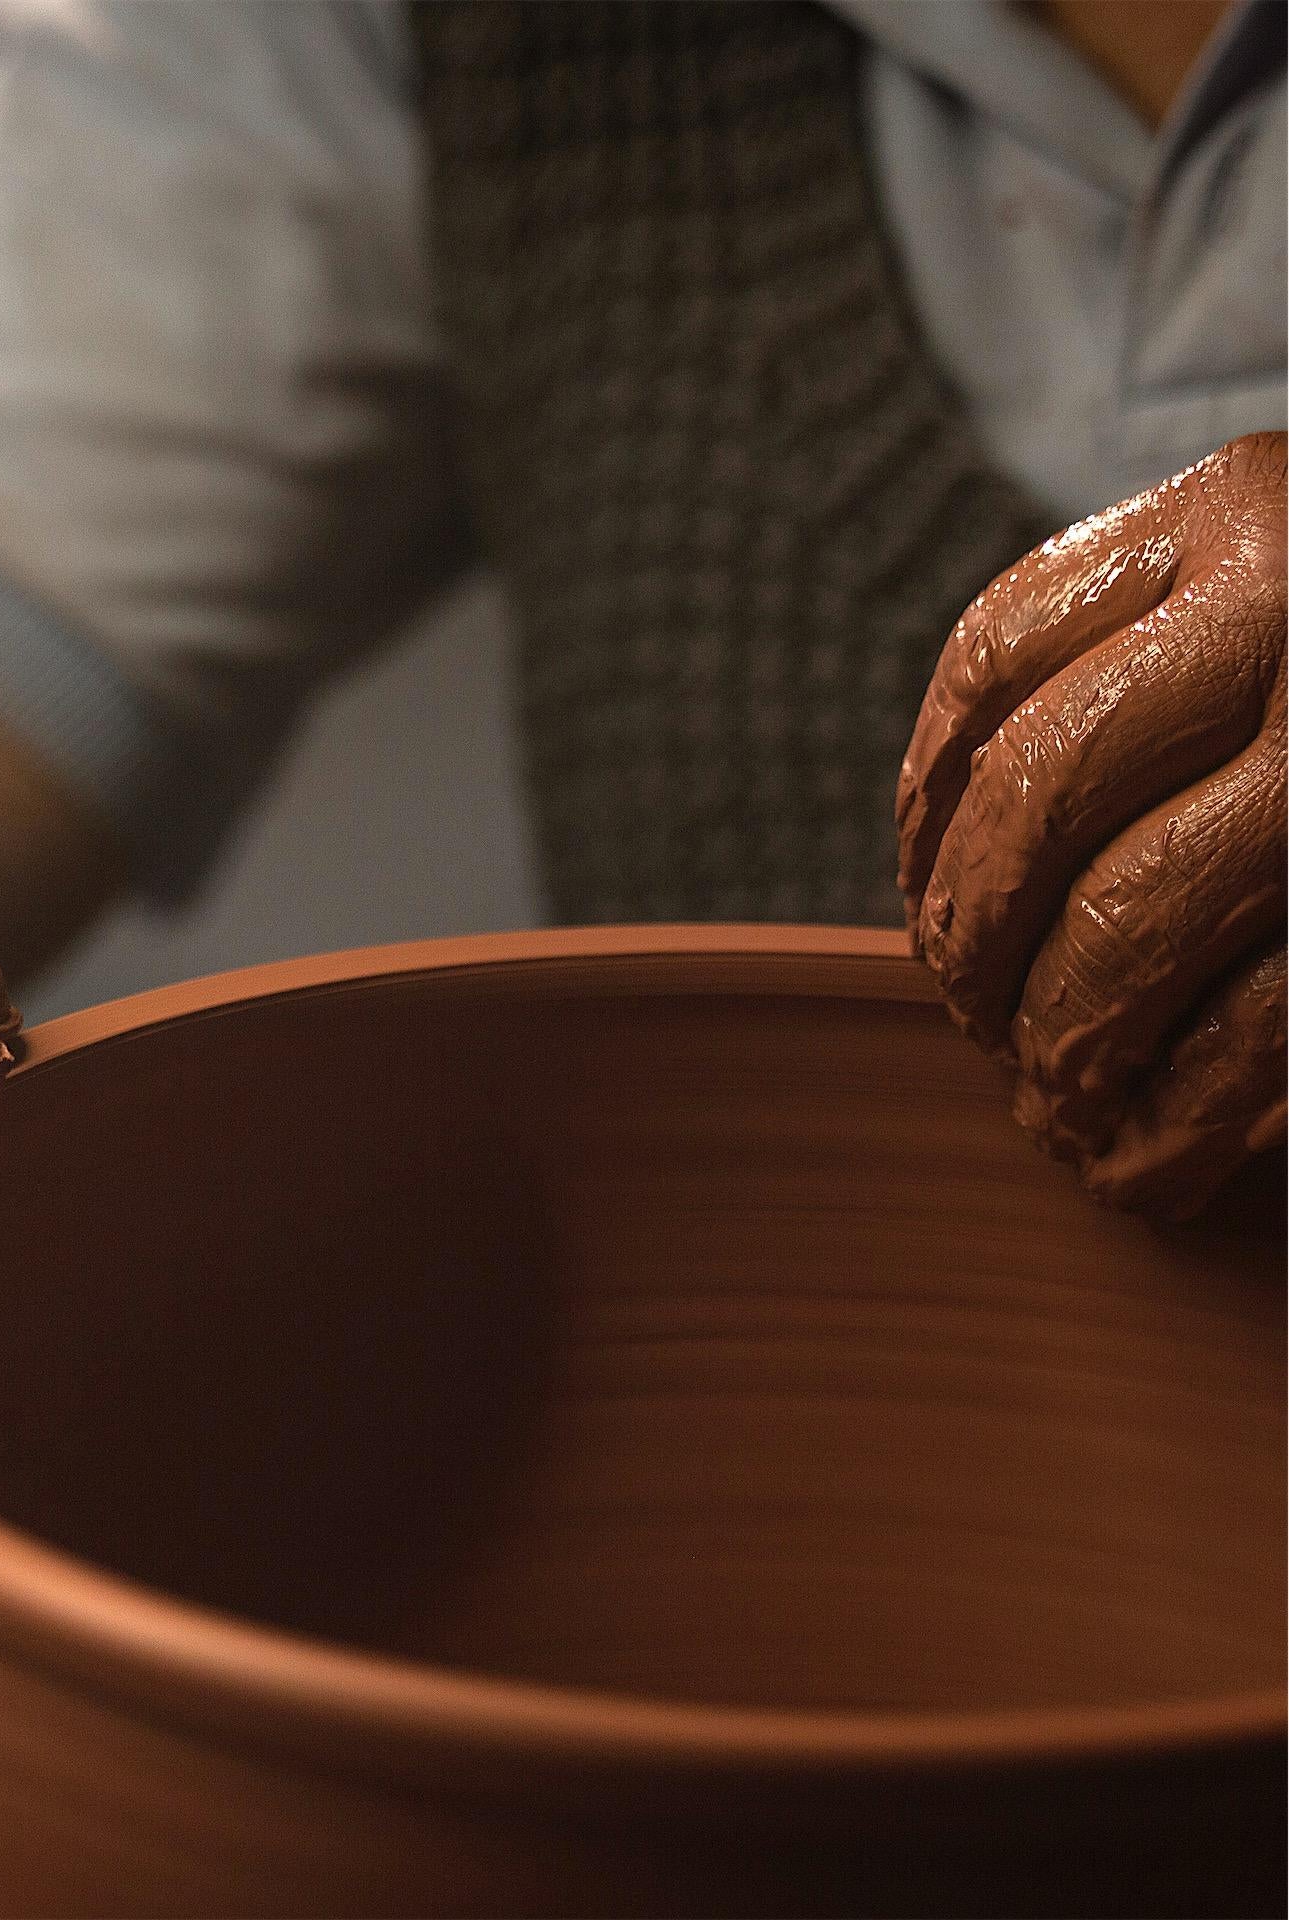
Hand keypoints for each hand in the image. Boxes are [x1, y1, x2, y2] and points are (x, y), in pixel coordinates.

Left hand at [898, 432, 1283, 1217]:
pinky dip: (1185, 1109)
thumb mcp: (1285, 601)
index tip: (925, 896)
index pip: (997, 655)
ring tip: (1055, 1107)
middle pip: (1043, 794)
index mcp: (1241, 510)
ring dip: (1067, 1039)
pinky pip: (1261, 1021)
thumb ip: (1153, 667)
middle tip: (974, 1022)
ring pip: (1134, 914)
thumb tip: (957, 877)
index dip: (931, 797)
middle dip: (980, 937)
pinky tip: (1150, 1158)